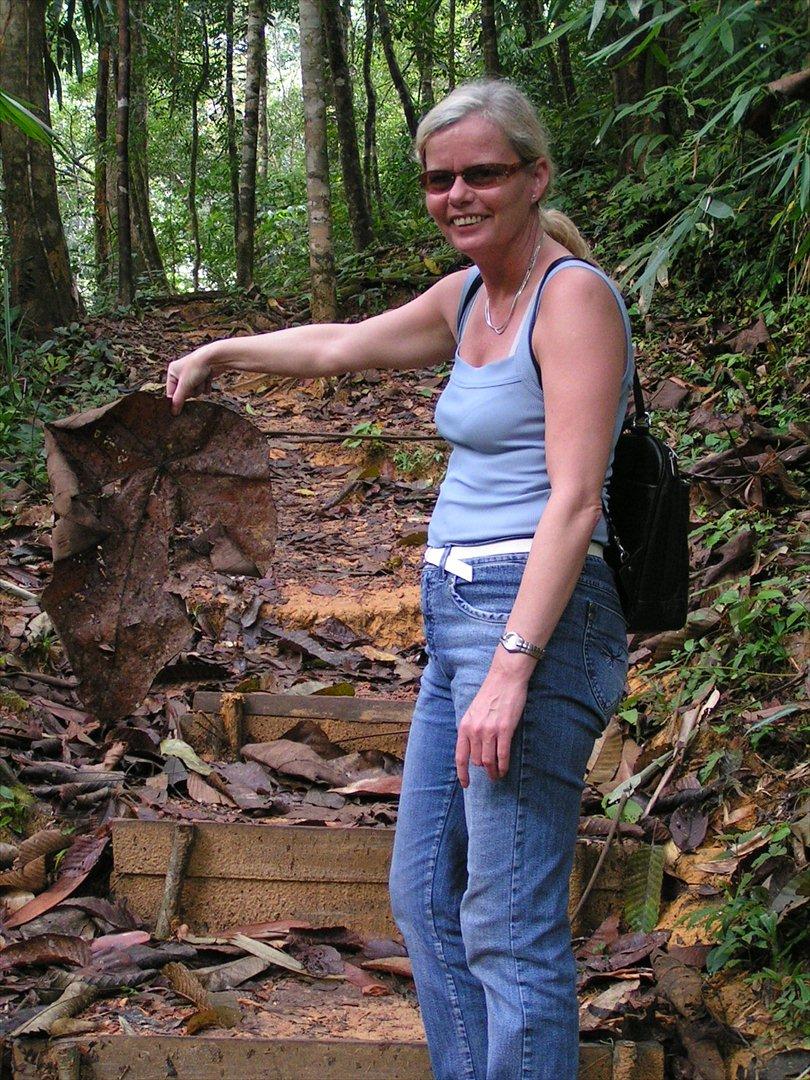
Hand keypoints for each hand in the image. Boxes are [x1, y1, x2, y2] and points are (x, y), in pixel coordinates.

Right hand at [166, 347, 214, 414]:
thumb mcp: (185, 385)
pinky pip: (203, 388)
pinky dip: (206, 385)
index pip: (171, 392)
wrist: (215, 358)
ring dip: (200, 388)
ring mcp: (193, 374)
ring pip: (195, 391)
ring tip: (202, 379)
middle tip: (194, 383)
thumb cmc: (197, 367)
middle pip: (185, 393)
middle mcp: (181, 372)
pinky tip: (208, 378)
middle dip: (192, 391)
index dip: (178, 398)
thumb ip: (178, 400)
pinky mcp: (203, 375)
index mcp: (172, 371)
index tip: (180, 405)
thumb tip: (173, 412)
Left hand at [455, 659, 530, 786]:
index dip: (463, 773)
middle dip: (484, 771)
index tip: (466, 785)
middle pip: (477, 761)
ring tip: (498, 775)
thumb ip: (471, 729)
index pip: (460, 756)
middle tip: (491, 776)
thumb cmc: (491, 693)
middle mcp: (474, 730)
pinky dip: (503, 766)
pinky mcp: (505, 729)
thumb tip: (474, 749)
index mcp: (464, 726)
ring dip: (494, 772)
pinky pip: (502, 755)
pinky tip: (505, 770)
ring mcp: (489, 730)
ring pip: (489, 761)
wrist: (505, 678)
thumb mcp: (473, 712)